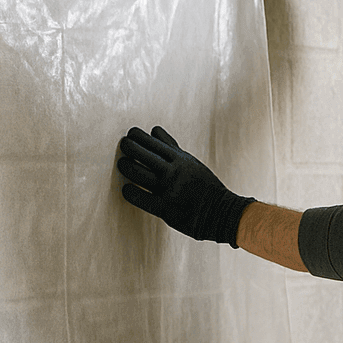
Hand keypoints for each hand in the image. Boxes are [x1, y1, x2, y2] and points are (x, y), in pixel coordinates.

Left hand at [116, 126, 254, 245]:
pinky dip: (131, 193)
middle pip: (144, 155)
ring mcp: (169, 190)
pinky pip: (142, 199)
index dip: (139, 136)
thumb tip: (154, 129)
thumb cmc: (203, 185)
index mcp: (181, 160)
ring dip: (127, 167)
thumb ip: (171, 146)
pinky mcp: (166, 208)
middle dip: (130, 147)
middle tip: (123, 143)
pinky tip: (126, 189)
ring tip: (121, 163)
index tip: (130, 133)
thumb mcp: (190, 162)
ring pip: (140, 174)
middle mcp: (174, 172)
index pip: (154, 143)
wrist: (220, 212)